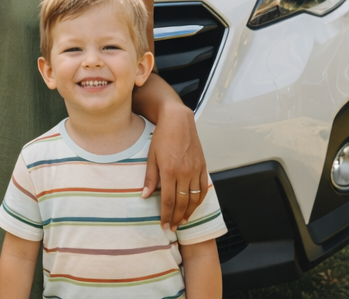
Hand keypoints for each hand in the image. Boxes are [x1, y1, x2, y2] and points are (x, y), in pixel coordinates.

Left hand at [144, 103, 209, 229]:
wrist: (178, 120)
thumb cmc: (162, 136)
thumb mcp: (151, 156)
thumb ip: (150, 178)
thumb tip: (146, 196)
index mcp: (170, 171)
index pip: (169, 200)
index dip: (167, 215)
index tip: (164, 225)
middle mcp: (184, 173)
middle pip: (182, 203)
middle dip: (177, 218)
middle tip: (173, 227)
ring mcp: (195, 170)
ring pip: (194, 198)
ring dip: (188, 212)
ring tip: (182, 221)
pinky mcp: (203, 166)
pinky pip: (203, 188)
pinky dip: (199, 200)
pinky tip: (194, 207)